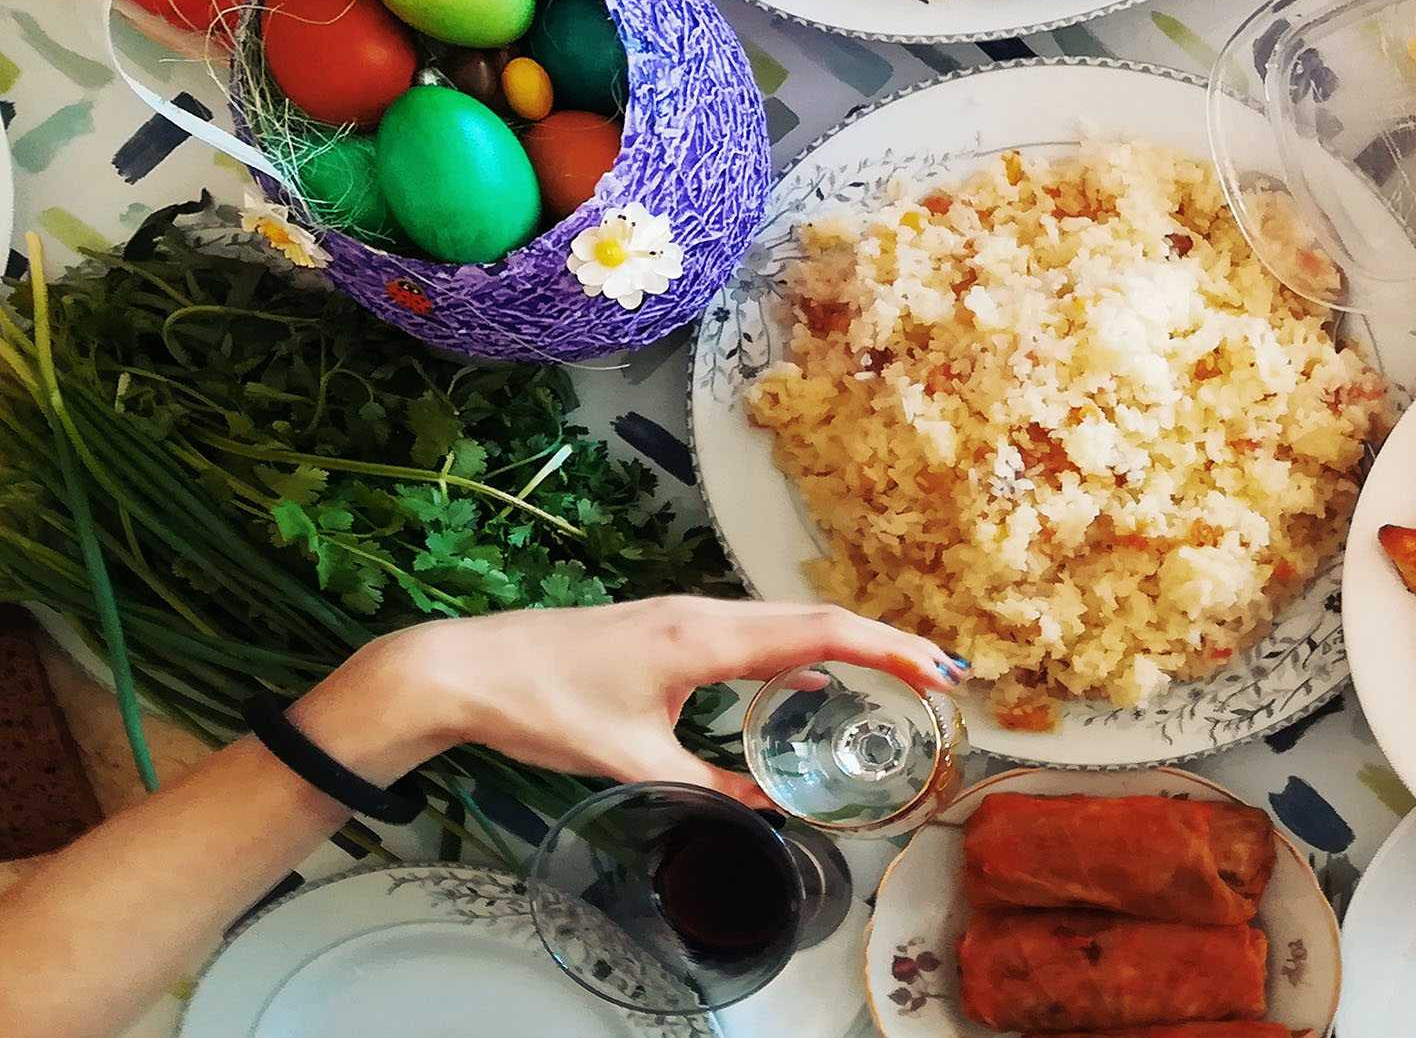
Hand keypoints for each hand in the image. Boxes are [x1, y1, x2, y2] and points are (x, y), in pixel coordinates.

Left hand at [298, 598, 962, 803]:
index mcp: (707, 638)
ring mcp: (689, 617)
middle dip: (886, 644)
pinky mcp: (671, 629)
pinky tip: (810, 683)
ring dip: (848, 645)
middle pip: (819, 619)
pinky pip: (759, 634)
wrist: (468, 668)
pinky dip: (802, 652)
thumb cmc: (542, 705)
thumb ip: (703, 788)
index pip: (820, 634)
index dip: (886, 650)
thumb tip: (764, 809)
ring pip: (790, 622)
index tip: (935, 670)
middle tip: (940, 675)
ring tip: (896, 676)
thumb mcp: (628, 759)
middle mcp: (707, 615)